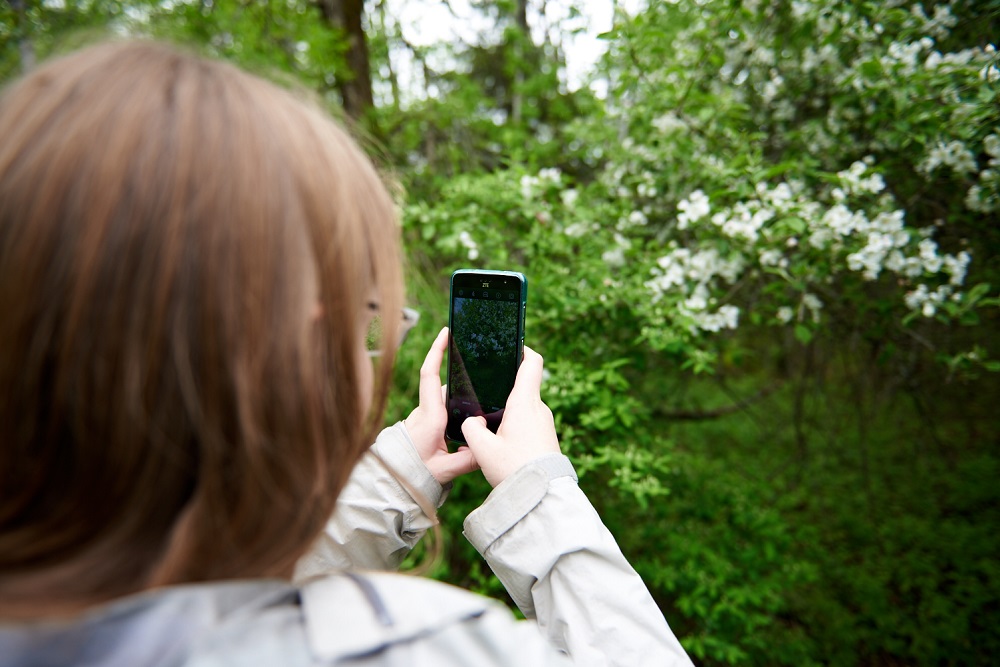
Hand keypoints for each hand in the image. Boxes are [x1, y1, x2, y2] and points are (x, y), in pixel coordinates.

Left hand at [404, 327, 478, 484]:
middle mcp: (425, 412)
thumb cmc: (414, 474)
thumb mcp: (445, 471)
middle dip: (463, 378)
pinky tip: (471, 420)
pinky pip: (443, 409)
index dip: (436, 351)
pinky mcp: (426, 423)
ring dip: (462, 400)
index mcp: (430, 417)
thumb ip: (469, 460)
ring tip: (484, 400)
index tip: (446, 333)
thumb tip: (488, 449)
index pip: (430, 375)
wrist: (394, 481)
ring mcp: (424, 416)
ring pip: (447, 400)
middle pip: (446, 386)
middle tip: (484, 367)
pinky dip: (456, 410)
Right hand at [461, 346, 560, 486]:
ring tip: (489, 419)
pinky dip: (515, 421)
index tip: (512, 345)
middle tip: (486, 386)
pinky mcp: (546, 437)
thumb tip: (472, 421)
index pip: (532, 363)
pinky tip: (500, 436)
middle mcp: (539, 408)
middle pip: (525, 384)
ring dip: (509, 407)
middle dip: (506, 383)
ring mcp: (545, 423)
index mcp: (525, 403)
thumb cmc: (514, 469)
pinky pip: (529, 420)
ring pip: (525, 405)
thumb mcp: (482, 449)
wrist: (543, 496)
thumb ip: (471, 428)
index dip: (523, 349)